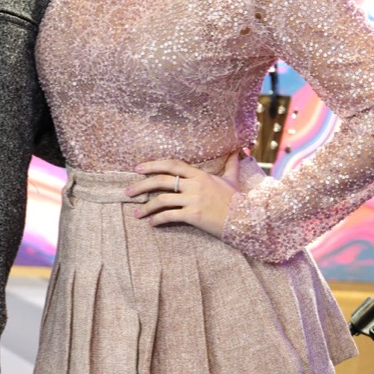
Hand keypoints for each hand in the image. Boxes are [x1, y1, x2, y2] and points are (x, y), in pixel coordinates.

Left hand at [127, 153, 241, 236]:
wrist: (246, 219)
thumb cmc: (236, 200)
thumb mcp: (232, 179)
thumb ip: (231, 164)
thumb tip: (238, 150)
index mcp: (200, 174)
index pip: (172, 165)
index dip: (153, 165)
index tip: (138, 168)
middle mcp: (195, 185)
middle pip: (161, 180)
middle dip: (141, 185)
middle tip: (127, 191)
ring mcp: (193, 200)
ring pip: (162, 200)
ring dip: (146, 207)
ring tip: (136, 214)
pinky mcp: (193, 216)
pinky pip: (169, 216)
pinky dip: (157, 219)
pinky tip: (151, 223)